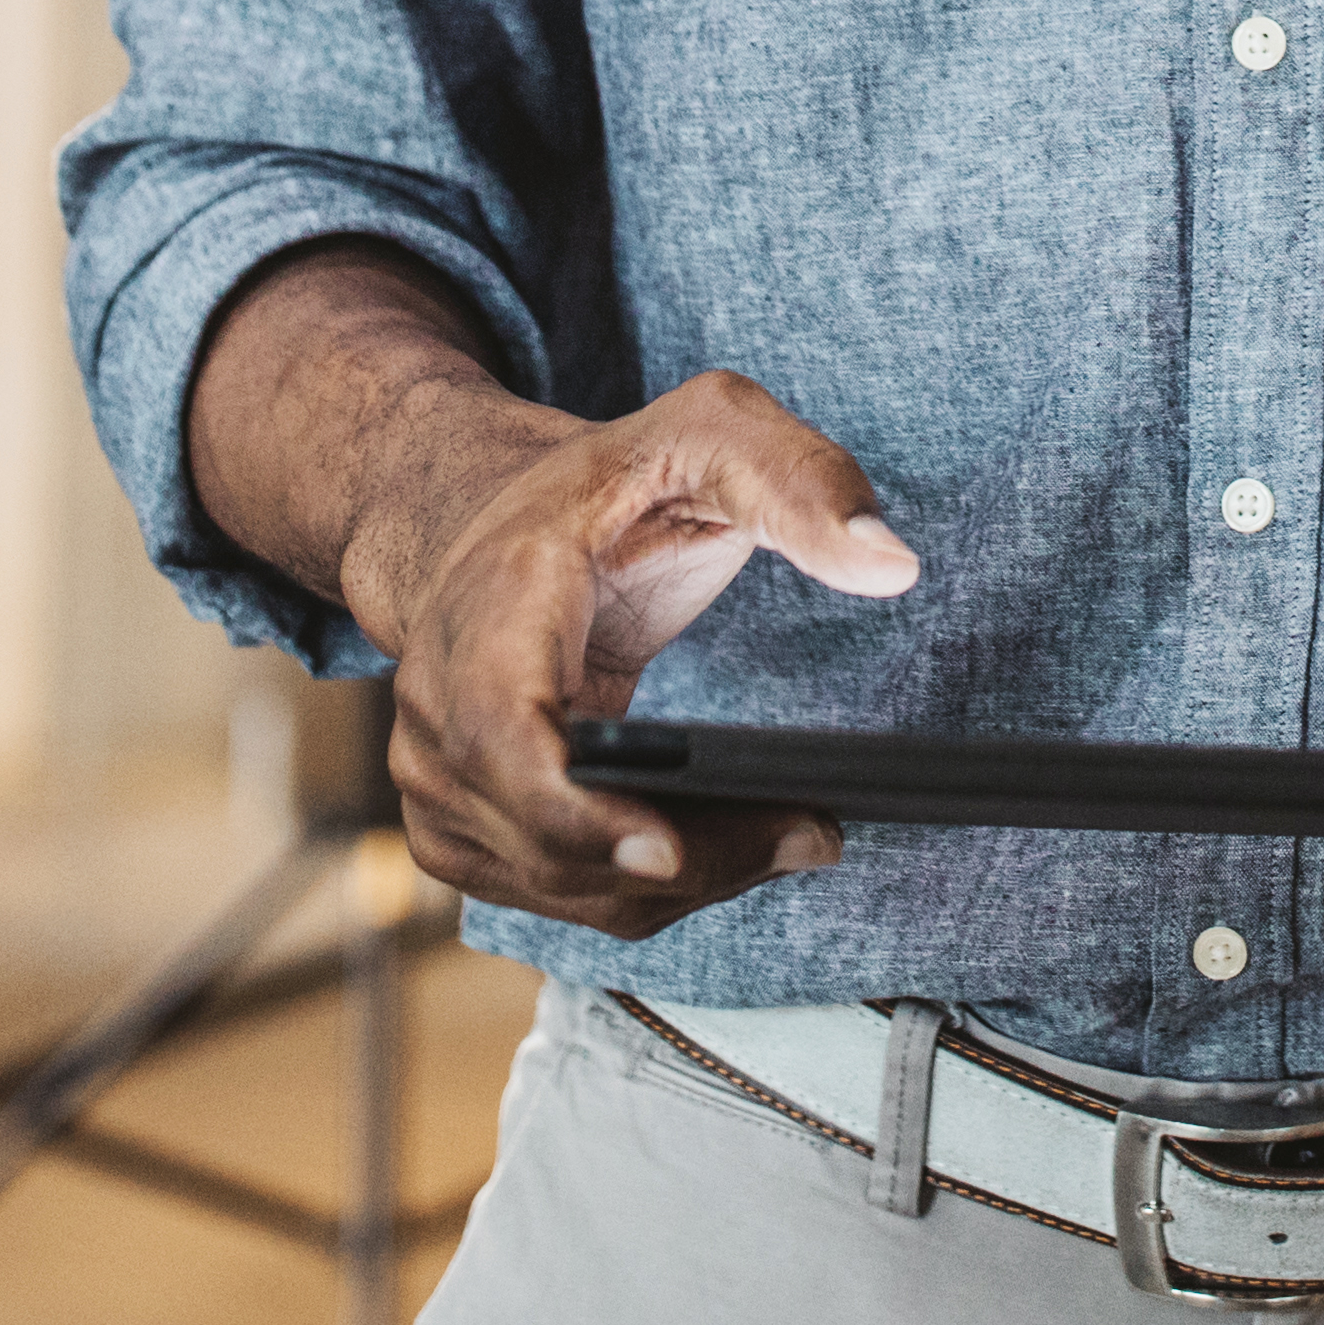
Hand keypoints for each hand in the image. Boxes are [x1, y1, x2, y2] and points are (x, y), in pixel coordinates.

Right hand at [332, 368, 919, 937]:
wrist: (482, 524)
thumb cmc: (604, 486)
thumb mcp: (707, 431)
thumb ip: (799, 480)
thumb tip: (891, 564)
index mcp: (488, 602)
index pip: (498, 734)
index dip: (571, 810)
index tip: (668, 852)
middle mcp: (436, 704)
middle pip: (549, 837)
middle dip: (695, 857)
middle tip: (816, 831)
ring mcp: (431, 777)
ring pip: (560, 885)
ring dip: (685, 883)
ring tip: (792, 832)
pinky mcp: (454, 826)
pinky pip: (554, 893)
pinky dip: (643, 890)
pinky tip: (722, 847)